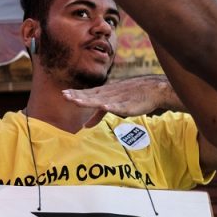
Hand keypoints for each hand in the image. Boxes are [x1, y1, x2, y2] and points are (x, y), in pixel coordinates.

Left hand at [62, 75, 179, 128]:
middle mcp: (110, 94)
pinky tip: (104, 106)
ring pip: (102, 100)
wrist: (153, 90)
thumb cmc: (131, 96)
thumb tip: (85, 126)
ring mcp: (119, 98)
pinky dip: (112, 106)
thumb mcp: (112, 105)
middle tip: (65, 95)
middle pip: (91, 96)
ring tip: (78, 101)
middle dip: (78, 96)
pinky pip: (119, 106)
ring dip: (89, 100)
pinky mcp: (129, 105)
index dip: (76, 94)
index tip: (63, 94)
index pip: (87, 94)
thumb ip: (98, 115)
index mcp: (105, 93)